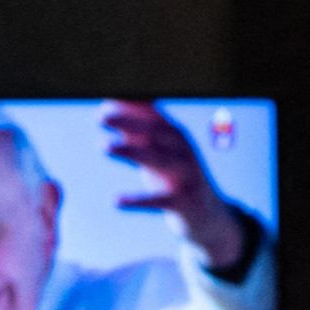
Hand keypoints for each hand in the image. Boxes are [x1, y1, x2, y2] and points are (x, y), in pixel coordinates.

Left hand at [103, 100, 248, 271]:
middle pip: (157, 133)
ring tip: (103, 145)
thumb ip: (135, 130)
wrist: (208, 214)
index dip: (133, 106)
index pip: (154, 116)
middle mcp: (183, 152)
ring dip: (131, 151)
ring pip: (159, 161)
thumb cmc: (174, 175)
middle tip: (101, 116)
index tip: (108, 95)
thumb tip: (106, 106)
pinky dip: (139, 200)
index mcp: (176, 137)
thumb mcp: (157, 151)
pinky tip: (116, 201)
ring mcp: (186, 177)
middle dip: (130, 122)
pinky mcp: (184, 203)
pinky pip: (160, 200)